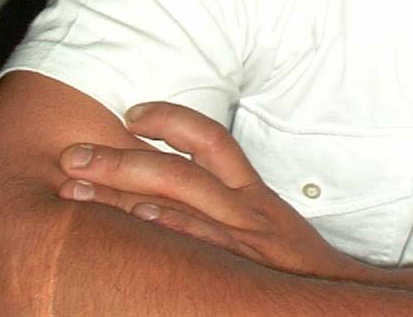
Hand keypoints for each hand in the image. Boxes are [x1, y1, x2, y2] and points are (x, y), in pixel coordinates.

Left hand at [58, 100, 370, 281]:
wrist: (340, 299)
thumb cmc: (294, 270)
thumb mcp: (266, 229)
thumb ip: (225, 211)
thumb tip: (164, 203)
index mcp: (250, 192)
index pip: (209, 138)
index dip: (170, 118)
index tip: (130, 113)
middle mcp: (245, 207)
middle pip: (178, 167)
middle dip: (120, 157)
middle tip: (72, 157)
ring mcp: (243, 238)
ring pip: (181, 198)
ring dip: (123, 190)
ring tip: (78, 189)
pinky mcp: (244, 268)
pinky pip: (203, 242)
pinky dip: (170, 229)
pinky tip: (136, 222)